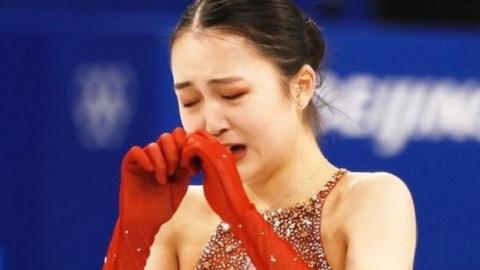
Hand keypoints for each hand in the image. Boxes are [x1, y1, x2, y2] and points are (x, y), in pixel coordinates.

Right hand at [120, 127, 193, 230]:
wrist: (145, 223)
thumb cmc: (163, 207)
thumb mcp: (181, 185)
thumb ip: (186, 167)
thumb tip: (193, 151)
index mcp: (169, 158)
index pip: (178, 137)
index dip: (185, 147)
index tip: (189, 166)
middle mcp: (156, 156)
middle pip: (167, 137)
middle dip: (174, 153)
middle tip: (175, 171)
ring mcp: (142, 160)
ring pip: (153, 146)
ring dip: (161, 162)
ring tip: (163, 180)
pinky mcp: (129, 165)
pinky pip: (135, 151)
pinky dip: (145, 159)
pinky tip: (150, 172)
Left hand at [180, 130, 309, 269]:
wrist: (236, 209)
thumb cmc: (223, 198)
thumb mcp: (212, 176)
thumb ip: (206, 165)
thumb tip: (194, 160)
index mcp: (222, 152)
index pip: (201, 136)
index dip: (189, 147)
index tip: (187, 162)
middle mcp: (222, 149)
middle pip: (196, 133)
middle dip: (185, 146)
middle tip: (183, 163)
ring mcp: (220, 153)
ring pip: (193, 138)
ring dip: (184, 151)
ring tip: (184, 167)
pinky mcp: (215, 160)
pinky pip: (193, 146)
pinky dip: (185, 156)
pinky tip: (187, 169)